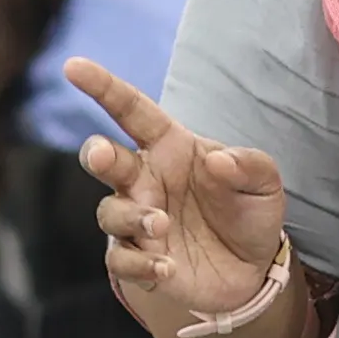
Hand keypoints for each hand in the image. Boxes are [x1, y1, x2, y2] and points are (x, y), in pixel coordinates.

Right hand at [71, 65, 293, 337]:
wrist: (253, 270)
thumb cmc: (249, 213)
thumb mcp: (264, 184)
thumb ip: (248, 165)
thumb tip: (217, 161)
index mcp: (169, 148)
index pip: (131, 111)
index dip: (103, 88)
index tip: (74, 67)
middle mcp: (145, 180)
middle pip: (105, 159)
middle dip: (98, 154)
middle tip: (104, 156)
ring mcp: (137, 222)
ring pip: (110, 212)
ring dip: (132, 217)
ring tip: (162, 226)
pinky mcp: (139, 261)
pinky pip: (121, 261)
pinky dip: (139, 265)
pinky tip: (166, 268)